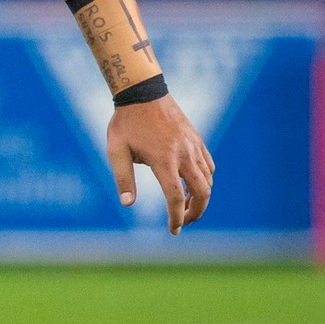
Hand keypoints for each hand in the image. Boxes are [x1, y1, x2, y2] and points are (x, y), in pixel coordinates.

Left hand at [106, 95, 213, 234]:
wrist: (143, 92)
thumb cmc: (125, 123)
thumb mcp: (116, 151)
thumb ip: (123, 179)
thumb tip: (127, 204)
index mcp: (163, 160)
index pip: (174, 197)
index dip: (176, 218)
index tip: (174, 231)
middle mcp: (183, 154)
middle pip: (202, 191)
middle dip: (196, 212)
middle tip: (184, 222)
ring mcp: (193, 146)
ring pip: (208, 179)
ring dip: (200, 197)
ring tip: (184, 205)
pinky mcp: (197, 139)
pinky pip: (208, 165)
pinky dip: (205, 180)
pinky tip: (191, 184)